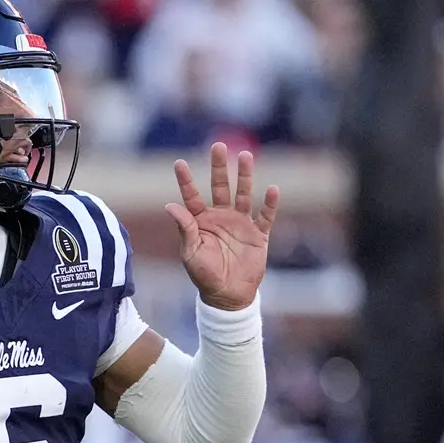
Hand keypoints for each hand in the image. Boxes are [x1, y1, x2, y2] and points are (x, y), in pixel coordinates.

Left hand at [165, 143, 279, 310]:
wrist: (228, 296)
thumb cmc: (204, 276)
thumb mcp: (191, 253)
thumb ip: (184, 228)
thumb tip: (169, 205)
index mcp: (201, 222)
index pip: (192, 196)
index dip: (186, 180)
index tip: (179, 162)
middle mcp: (221, 218)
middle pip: (220, 187)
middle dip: (219, 167)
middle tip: (218, 146)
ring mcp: (240, 224)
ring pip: (243, 195)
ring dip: (245, 177)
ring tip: (245, 156)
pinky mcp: (258, 235)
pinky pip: (265, 216)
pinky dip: (270, 204)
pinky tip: (273, 190)